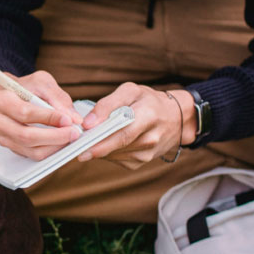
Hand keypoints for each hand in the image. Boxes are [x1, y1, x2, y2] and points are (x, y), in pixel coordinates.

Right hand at [0, 70, 84, 159]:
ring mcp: (3, 137)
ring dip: (55, 146)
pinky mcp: (11, 147)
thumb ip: (58, 97)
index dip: (48, 118)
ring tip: (70, 137)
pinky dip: (50, 150)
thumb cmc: (25, 87)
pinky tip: (60, 141)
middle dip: (54, 136)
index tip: (68, 120)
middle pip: (26, 136)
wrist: (9, 94)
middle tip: (74, 132)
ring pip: (31, 150)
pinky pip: (33, 155)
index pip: (25, 113)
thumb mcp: (41, 82)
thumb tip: (74, 119)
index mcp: (0, 100)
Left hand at [77, 83, 193, 168]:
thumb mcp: (131, 91)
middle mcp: (151, 137)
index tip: (82, 140)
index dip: (101, 139)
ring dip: (99, 150)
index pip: (122, 131)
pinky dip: (108, 153)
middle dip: (95, 148)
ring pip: (115, 155)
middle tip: (76, 149)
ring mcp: (148, 153)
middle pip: (118, 146)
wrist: (176, 117)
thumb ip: (108, 104)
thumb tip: (88, 123)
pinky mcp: (143, 162)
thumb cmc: (149, 101)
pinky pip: (119, 160)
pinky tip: (105, 144)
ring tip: (87, 142)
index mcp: (148, 115)